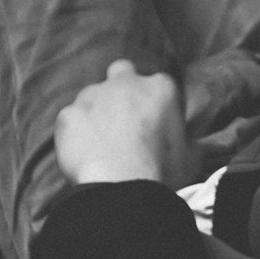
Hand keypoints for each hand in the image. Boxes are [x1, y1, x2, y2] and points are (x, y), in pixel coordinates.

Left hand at [55, 59, 193, 186]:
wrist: (121, 187)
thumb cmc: (161, 172)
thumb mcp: (189, 157)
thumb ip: (188, 141)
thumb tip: (191, 144)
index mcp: (160, 88)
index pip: (158, 83)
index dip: (154, 100)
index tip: (153, 119)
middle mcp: (125, 83)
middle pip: (121, 71)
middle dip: (122, 87)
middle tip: (124, 117)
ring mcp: (93, 96)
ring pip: (92, 95)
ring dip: (96, 110)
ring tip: (99, 141)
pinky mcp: (68, 114)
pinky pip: (71, 119)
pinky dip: (75, 131)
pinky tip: (81, 151)